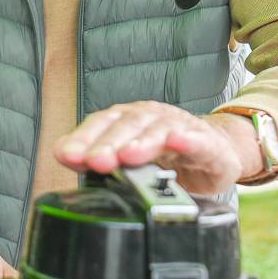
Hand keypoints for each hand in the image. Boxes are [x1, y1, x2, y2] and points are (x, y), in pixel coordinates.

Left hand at [53, 101, 259, 193]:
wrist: (216, 151)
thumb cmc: (168, 154)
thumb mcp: (130, 157)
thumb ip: (96, 156)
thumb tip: (61, 153)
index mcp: (129, 120)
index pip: (102, 124)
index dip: (84, 138)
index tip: (67, 155)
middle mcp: (152, 118)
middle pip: (128, 125)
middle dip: (109, 143)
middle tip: (96, 160)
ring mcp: (181, 128)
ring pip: (160, 130)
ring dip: (143, 142)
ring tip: (129, 155)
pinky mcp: (208, 144)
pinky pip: (199, 140)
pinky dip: (188, 139)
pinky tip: (179, 142)